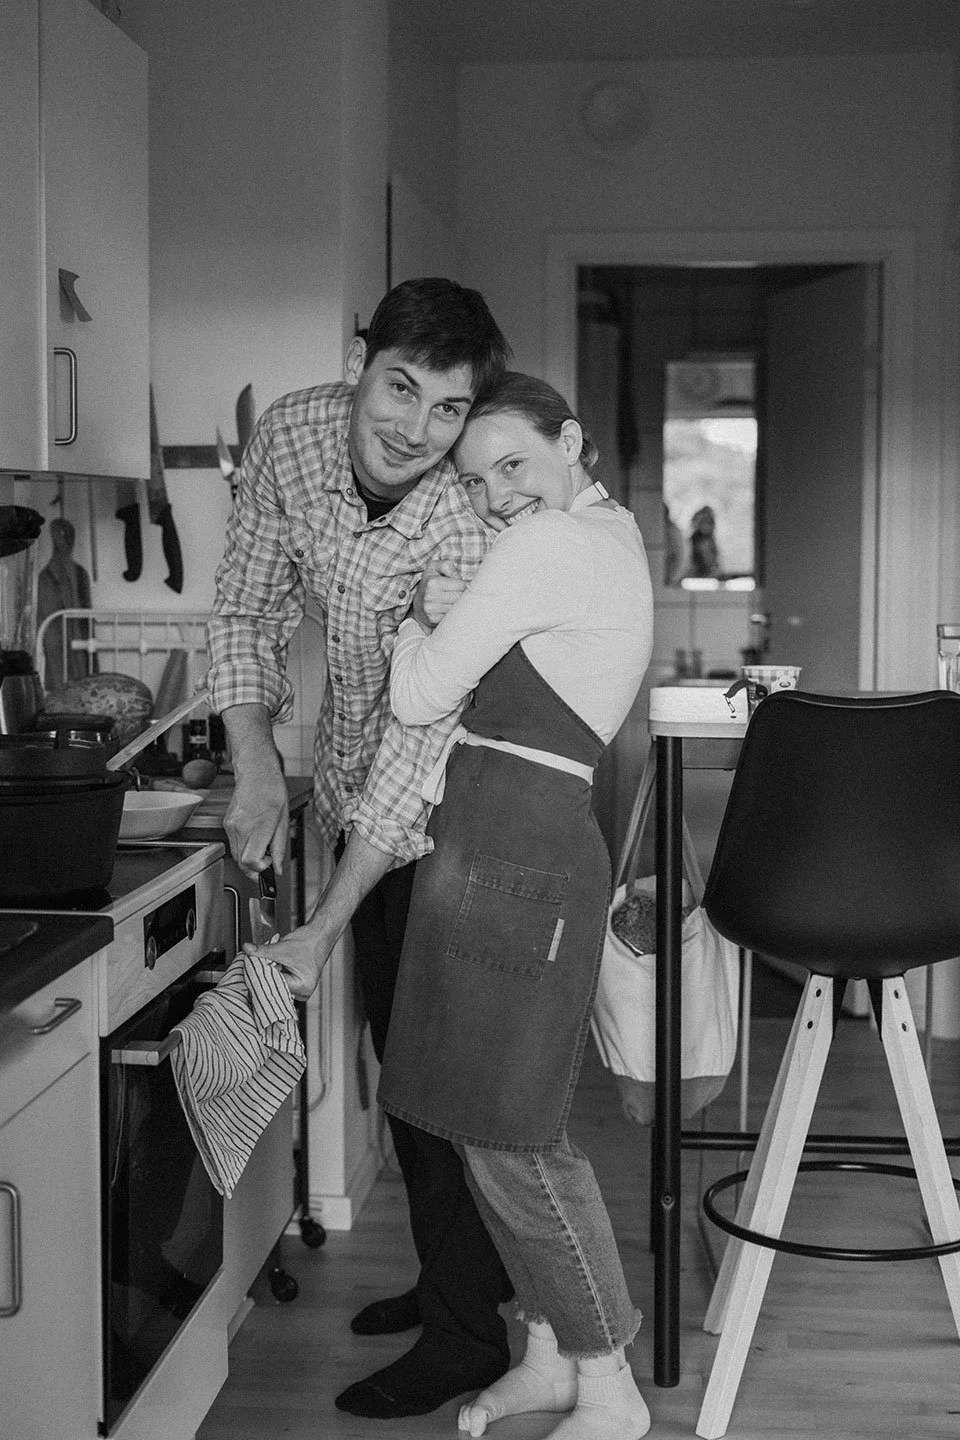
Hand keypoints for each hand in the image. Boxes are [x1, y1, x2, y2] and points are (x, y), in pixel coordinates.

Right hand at [223, 764, 288, 878]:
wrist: (255, 773)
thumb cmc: (272, 791)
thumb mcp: (284, 821)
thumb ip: (280, 848)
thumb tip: (277, 868)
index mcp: (259, 826)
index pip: (251, 861)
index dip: (260, 869)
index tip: (269, 865)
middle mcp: (241, 827)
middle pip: (241, 863)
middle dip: (254, 869)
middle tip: (266, 863)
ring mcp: (231, 826)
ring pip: (235, 856)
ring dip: (248, 859)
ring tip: (261, 847)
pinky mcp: (226, 824)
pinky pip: (233, 844)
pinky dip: (243, 847)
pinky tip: (252, 837)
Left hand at [243, 915, 336, 1000]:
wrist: (320, 933)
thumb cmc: (309, 942)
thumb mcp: (282, 948)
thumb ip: (262, 951)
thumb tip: (247, 949)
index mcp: (303, 988)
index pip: (274, 987)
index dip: (261, 977)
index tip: (250, 970)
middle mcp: (303, 992)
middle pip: (275, 987)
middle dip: (265, 975)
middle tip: (256, 964)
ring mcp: (301, 989)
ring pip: (277, 984)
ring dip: (270, 973)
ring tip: (270, 962)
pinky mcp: (298, 983)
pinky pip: (281, 980)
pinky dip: (276, 972)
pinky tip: (275, 964)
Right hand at [412, 559, 466, 630]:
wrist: (417, 603)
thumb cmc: (430, 582)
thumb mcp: (435, 567)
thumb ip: (447, 566)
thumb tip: (458, 577)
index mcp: (433, 582)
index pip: (462, 585)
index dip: (466, 585)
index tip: (465, 586)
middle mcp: (430, 596)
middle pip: (460, 597)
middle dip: (464, 596)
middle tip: (461, 594)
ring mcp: (431, 609)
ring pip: (457, 608)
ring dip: (460, 606)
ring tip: (456, 602)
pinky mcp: (433, 619)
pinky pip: (452, 617)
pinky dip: (454, 614)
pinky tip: (451, 610)